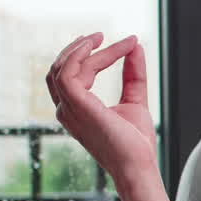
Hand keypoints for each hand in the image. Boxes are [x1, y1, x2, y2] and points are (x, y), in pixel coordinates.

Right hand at [45, 32, 155, 186]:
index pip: (71, 75)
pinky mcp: (77, 106)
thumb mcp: (135, 100)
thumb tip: (135, 46)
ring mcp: (69, 109)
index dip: (89, 55)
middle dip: (79, 48)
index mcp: (76, 110)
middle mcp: (66, 109)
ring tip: (102, 37)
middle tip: (102, 35)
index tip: (117, 43)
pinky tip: (97, 46)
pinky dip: (80, 55)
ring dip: (83, 48)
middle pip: (61, 68)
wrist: (139, 165)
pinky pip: (67, 72)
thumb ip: (133, 74)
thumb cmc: (135, 142)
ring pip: (64, 67)